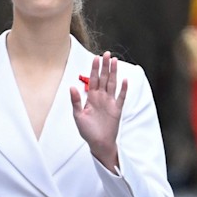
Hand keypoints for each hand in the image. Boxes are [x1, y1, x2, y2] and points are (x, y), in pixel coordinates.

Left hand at [70, 51, 127, 171]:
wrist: (98, 143)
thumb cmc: (87, 130)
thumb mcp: (78, 115)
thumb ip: (75, 101)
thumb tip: (71, 87)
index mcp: (91, 97)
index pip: (93, 79)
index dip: (94, 69)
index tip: (96, 57)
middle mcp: (101, 97)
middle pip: (103, 78)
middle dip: (105, 66)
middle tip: (107, 53)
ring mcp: (110, 102)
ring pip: (112, 84)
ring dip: (114, 73)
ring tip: (115, 61)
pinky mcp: (117, 110)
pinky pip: (121, 97)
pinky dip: (123, 89)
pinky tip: (125, 80)